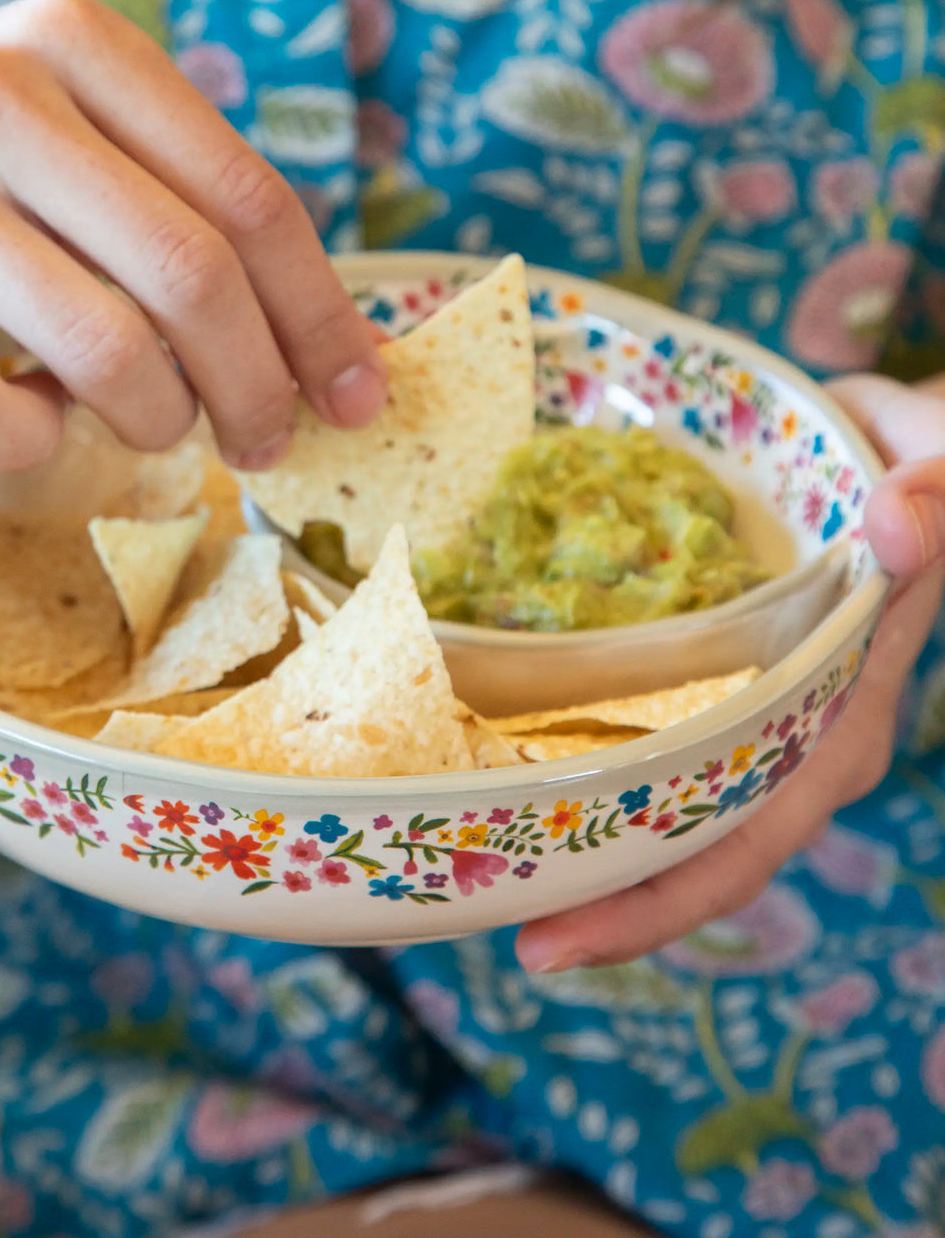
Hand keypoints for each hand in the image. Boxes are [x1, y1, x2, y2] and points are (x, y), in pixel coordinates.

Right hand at [0, 0, 385, 471]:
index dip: (322, 315)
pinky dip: (37, 442)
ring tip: (150, 422)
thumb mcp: (61, 114)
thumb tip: (329, 339)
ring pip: (106, 351)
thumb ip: (182, 192)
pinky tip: (36, 421)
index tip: (360, 394)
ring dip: (158, 419)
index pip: (252, 198)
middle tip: (269, 440)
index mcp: (78, 42)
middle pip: (195, 278)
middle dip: (260, 386)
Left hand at [516, 373, 944, 971]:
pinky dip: (591, 767)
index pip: (750, 844)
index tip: (558, 938)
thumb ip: (933, 500)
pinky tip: (517, 769)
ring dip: (586, 846)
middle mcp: (797, 745)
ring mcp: (757, 721)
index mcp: (843, 727)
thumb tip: (895, 530)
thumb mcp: (940, 468)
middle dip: (601, 900)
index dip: (658, 902)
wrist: (906, 449)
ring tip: (487, 872)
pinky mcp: (721, 682)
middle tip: (501, 930)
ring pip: (666, 812)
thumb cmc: (927, 466)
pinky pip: (654, 746)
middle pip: (692, 855)